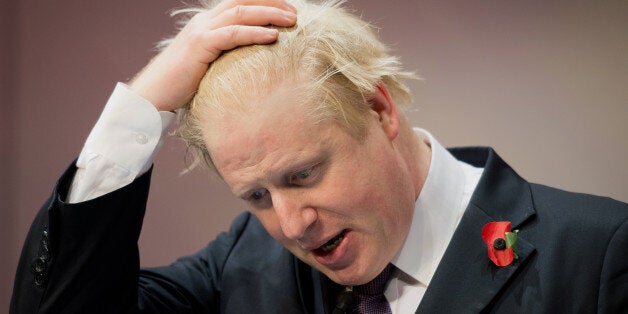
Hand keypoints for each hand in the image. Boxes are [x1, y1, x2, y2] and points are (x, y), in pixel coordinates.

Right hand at [129, 0, 296, 111]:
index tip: (287, 9)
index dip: (264, 2)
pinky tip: (273, 36)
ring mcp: (201, 31)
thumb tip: (251, 68)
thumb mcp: (207, 67)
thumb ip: (226, 59)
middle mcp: (204, 21)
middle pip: (243, 1)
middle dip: (272, 3)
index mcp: (206, 24)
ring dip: (269, 14)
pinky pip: (233, 34)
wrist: (152, 94)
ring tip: (292, 20)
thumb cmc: (181, 87)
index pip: (239, 4)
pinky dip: (255, 33)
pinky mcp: (200, 45)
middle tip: (296, 12)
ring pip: (241, 13)